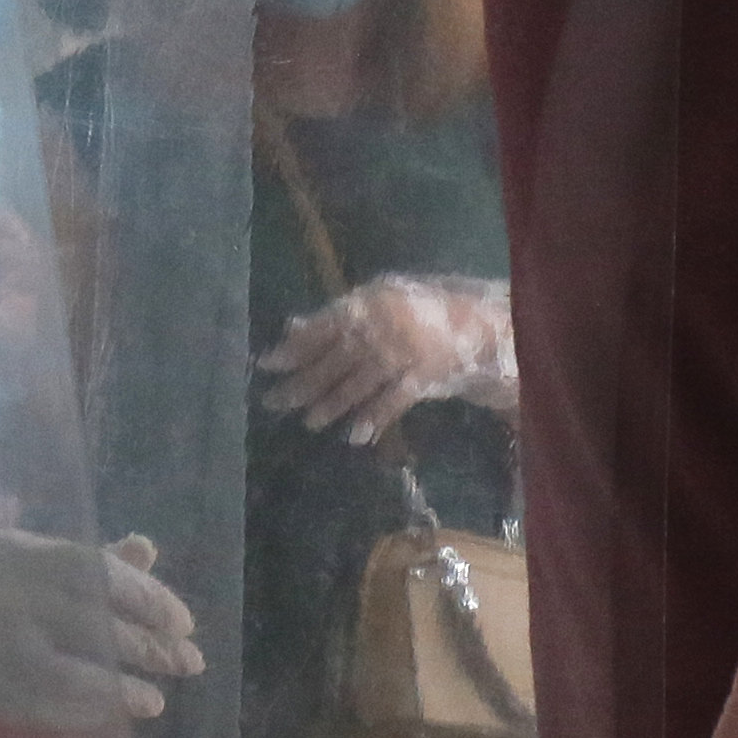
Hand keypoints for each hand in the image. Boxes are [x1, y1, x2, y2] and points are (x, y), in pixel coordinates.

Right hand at [0, 524, 202, 726]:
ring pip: (69, 674)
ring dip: (119, 691)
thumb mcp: (35, 550)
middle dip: (150, 649)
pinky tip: (108, 713)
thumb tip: (148, 552)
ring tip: (155, 700)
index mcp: (32, 558)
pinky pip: (37, 705)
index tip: (186, 624)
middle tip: (189, 663)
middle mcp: (16, 599)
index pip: (107, 579)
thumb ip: (93, 558)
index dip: (153, 603)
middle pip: (98, 627)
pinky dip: (79, 711)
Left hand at [258, 273, 515, 441]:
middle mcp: (378, 329)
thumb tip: (290, 326)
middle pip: (331, 360)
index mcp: (364, 304)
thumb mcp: (373, 300)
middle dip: (301, 383)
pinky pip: (391, 403)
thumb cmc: (412, 311)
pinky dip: (372, 419)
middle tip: (274, 402)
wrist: (472, 325)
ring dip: (330, 405)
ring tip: (309, 422)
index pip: (319, 329)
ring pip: (357, 384)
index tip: (265, 365)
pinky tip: (354, 436)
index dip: (291, 348)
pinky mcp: (421, 378)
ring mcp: (400, 355)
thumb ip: (333, 316)